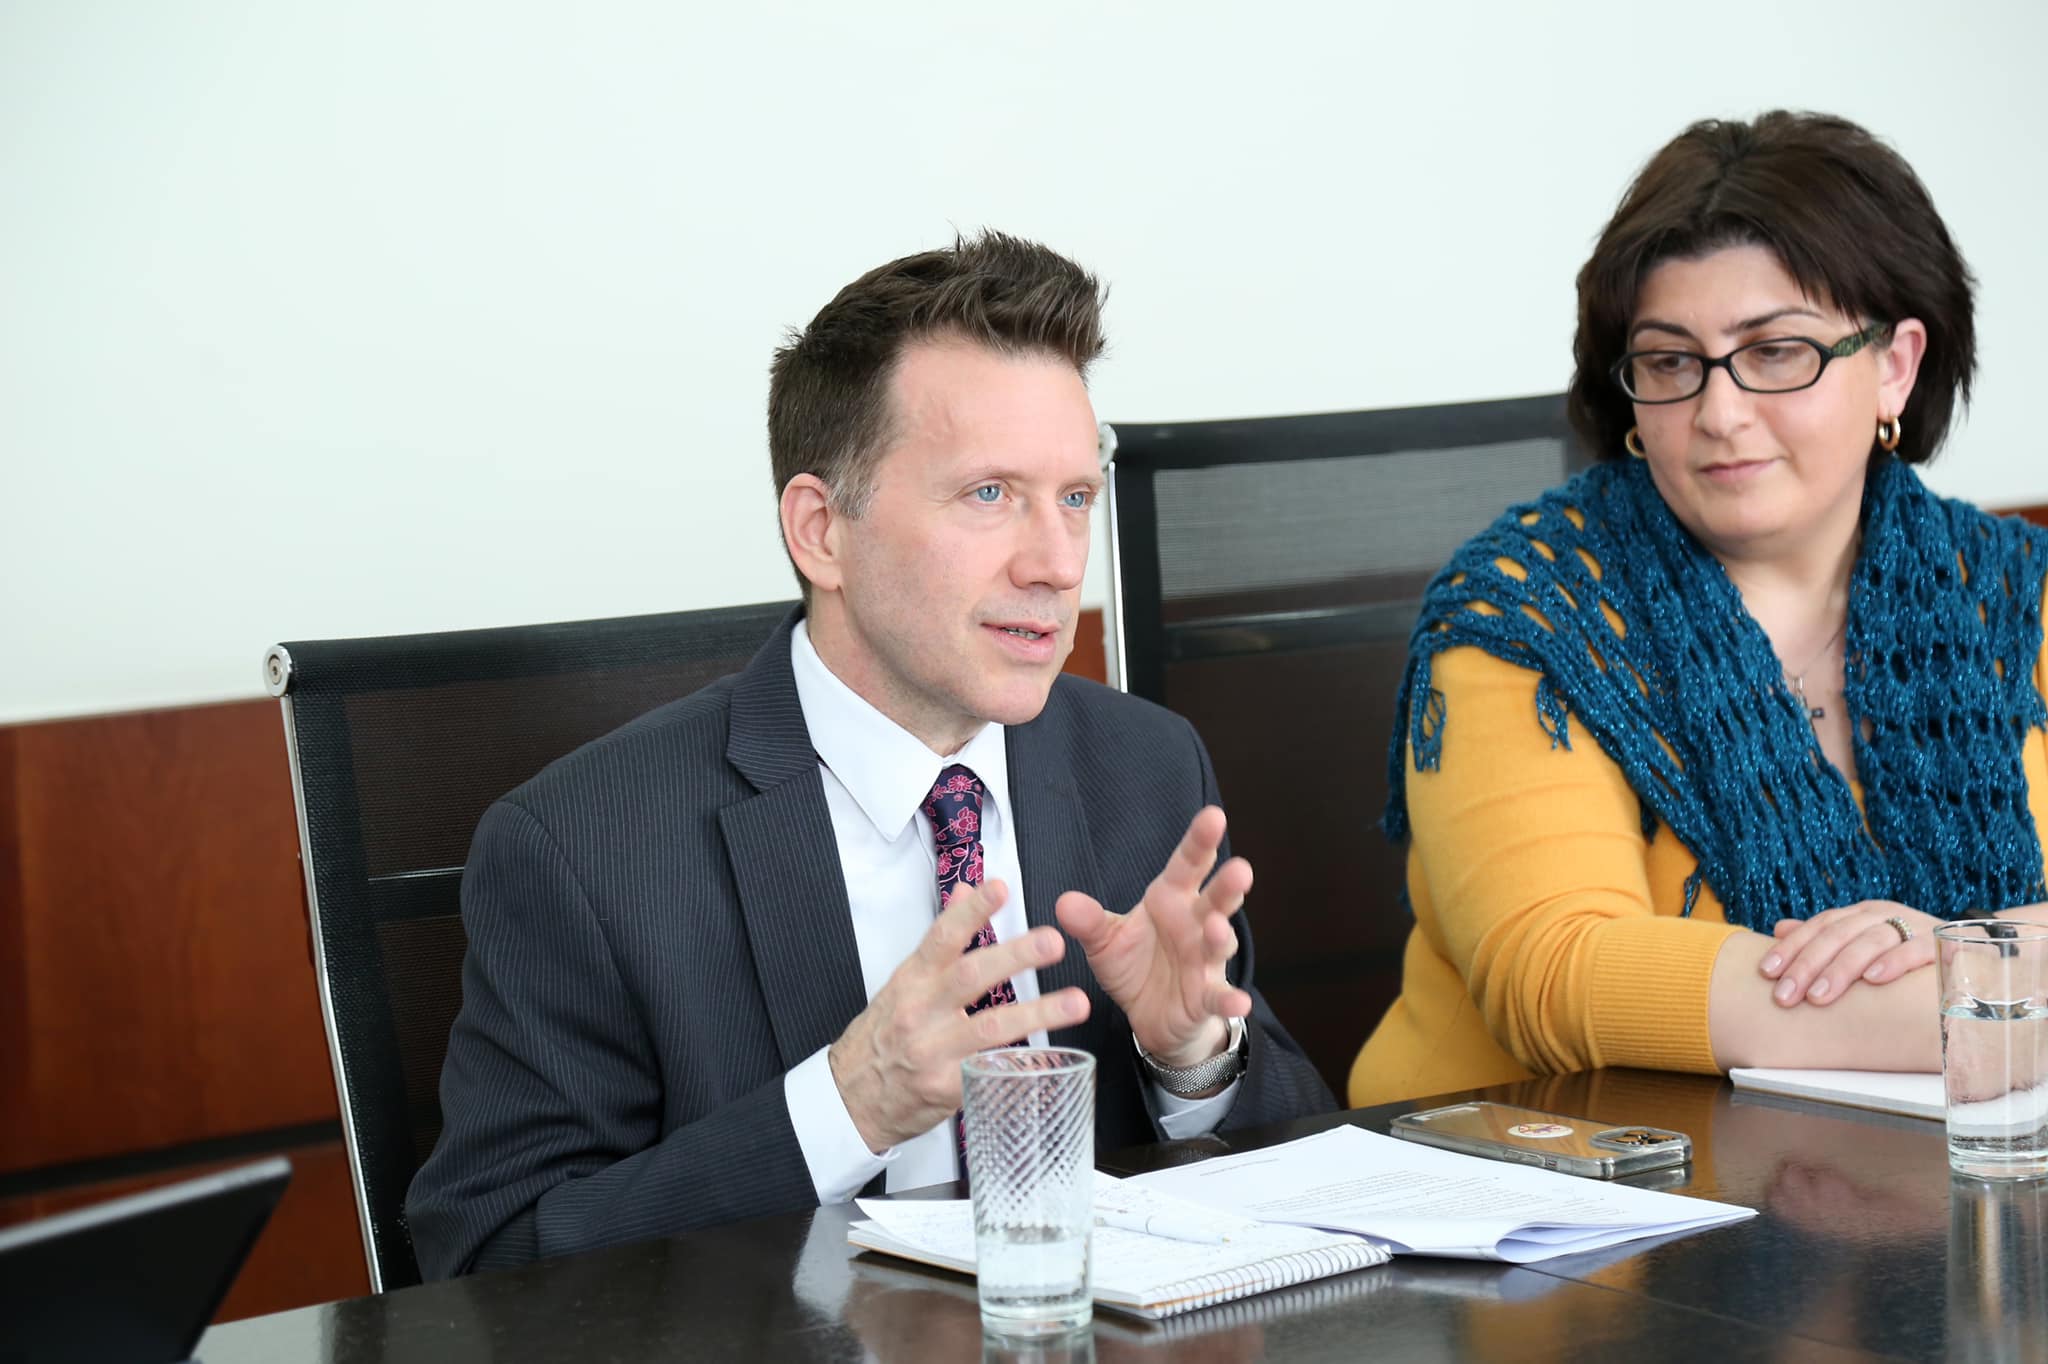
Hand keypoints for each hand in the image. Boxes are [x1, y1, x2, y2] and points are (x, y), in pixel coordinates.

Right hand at [828, 879, 1088, 1152]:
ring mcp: (933, 1052)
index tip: (1000, 888)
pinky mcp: (947, 1089)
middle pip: (971, 977)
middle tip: (1054, 941)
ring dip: (1038, 1013)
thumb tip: (967, 891)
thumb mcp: (904, 982)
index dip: (972, 912)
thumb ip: (942, 940)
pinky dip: (1023, 1066)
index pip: (942, 937)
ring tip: (1076, 1002)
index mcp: (912, 980)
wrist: (853, 1098)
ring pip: (991, 1027)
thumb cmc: (883, 1036)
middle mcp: (921, 1011)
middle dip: (1015, 957)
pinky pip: (992, 1074)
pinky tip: (1054, 1060)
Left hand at [1054, 805, 1252, 1068]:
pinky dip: (1230, 1001)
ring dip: (1220, 935)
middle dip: (1227, 884)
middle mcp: (1195, 923)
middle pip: (1215, 898)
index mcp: (1171, 899)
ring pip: (1220, 942)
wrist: (1149, 1014)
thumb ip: (1088, 921)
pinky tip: (1240, 1004)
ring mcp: (1205, 960)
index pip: (1188, 864)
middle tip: (1240, 869)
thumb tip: (1064, 902)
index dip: (1200, 840)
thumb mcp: (1104, 940)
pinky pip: (1220, 997)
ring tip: (1215, 927)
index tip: (1214, 815)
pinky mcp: (1206, 996)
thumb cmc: (1134, 963)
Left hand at [1759, 900, 1939, 1006]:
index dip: (1790, 948)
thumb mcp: (1863, 940)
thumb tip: (1779, 927)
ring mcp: (1911, 925)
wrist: (1972, 949)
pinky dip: (1893, 963)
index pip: (1818, 926)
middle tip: (1785, 997)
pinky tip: (1873, 980)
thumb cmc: (1905, 950)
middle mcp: (1881, 914)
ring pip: (1869, 941)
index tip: (1766, 973)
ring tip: (1818, 996)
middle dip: (1807, 966)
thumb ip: (1825, 936)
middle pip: (1837, 935)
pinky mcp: (1940, 942)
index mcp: (1859, 914)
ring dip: (1841, 969)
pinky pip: (1914, 950)